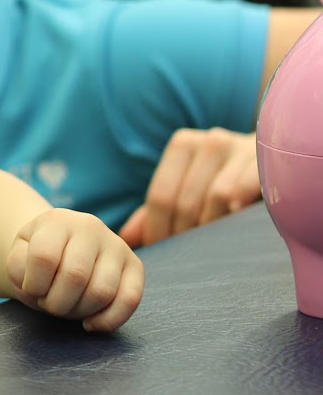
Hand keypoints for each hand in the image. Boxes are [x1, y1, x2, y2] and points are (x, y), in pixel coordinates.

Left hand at [6, 208, 142, 331]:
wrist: (61, 247)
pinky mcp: (136, 266)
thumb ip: (17, 266)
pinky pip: (130, 300)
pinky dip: (108, 320)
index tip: (31, 290)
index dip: (34, 285)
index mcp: (58, 221)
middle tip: (49, 303)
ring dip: (79, 312)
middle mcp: (91, 228)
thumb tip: (34, 283)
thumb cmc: (37, 255)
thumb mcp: (18, 255)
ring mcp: (117, 246)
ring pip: (102, 292)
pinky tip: (89, 324)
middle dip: (56, 303)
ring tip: (67, 307)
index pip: (44, 258)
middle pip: (75, 277)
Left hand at [118, 128, 258, 247]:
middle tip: (188, 252)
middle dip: (183, 233)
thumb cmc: (220, 179)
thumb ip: (154, 211)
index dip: (158, 229)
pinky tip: (236, 217)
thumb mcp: (187, 187)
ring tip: (211, 240)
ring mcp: (239, 148)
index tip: (161, 250)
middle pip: (185, 200)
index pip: (161, 196)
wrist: (270, 159)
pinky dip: (238, 206)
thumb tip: (125, 238)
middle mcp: (208, 142)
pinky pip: (246, 189)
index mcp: (183, 145)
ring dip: (211, 224)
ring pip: (216, 197)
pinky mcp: (265, 162)